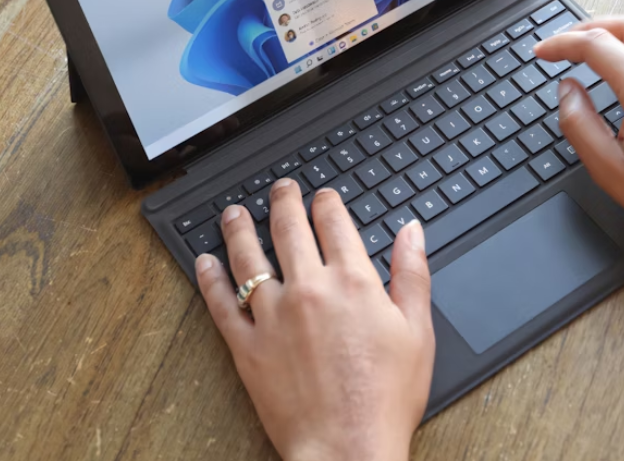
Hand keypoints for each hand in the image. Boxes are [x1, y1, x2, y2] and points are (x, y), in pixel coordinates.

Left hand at [196, 179, 434, 460]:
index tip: (322, 197)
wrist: (348, 447)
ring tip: (234, 213)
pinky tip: (205, 262)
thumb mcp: (417, 331)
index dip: (326, 202)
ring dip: (239, 228)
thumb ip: (412, 274)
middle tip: (280, 189)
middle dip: (283, 201)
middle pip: (288, 228)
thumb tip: (411, 232)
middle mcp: (309, 289)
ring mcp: (272, 316)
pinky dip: (210, 278)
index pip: (333, 222)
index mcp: (353, 282)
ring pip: (248, 257)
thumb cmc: (385, 398)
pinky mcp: (247, 346)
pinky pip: (221, 303)